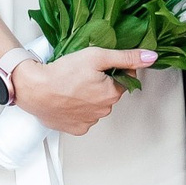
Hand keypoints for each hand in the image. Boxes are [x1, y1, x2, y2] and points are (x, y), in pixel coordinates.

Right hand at [17, 48, 155, 135]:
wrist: (34, 90)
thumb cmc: (62, 73)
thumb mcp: (97, 56)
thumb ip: (126, 57)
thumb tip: (150, 57)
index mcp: (112, 93)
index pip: (124, 78)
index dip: (113, 68)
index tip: (97, 65)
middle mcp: (104, 110)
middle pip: (110, 92)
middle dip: (101, 83)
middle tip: (83, 73)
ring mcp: (89, 121)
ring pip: (96, 105)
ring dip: (89, 96)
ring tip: (73, 85)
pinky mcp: (76, 128)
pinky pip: (83, 117)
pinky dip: (78, 109)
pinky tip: (68, 99)